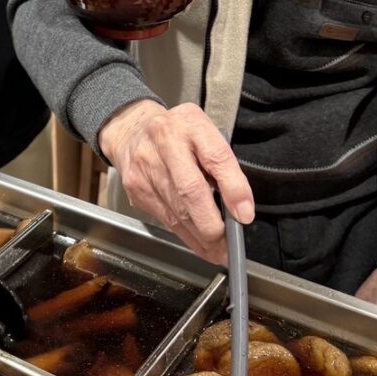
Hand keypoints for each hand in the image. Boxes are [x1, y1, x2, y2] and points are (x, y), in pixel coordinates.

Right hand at [99, 100, 254, 263]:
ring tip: (218, 251)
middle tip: (229, 245)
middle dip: (213, 225)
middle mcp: (164, 143)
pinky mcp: (137, 189)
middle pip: (191, 190)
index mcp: (189, 124)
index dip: (233, 188)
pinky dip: (186, 235)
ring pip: (177, 211)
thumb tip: (240, 205)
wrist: (131, 130)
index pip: (216, 157)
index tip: (244, 215)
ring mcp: (146, 167)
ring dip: (201, 238)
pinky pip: (165, 219)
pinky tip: (199, 243)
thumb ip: (224, 162)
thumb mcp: (206, 132)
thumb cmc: (177, 132)